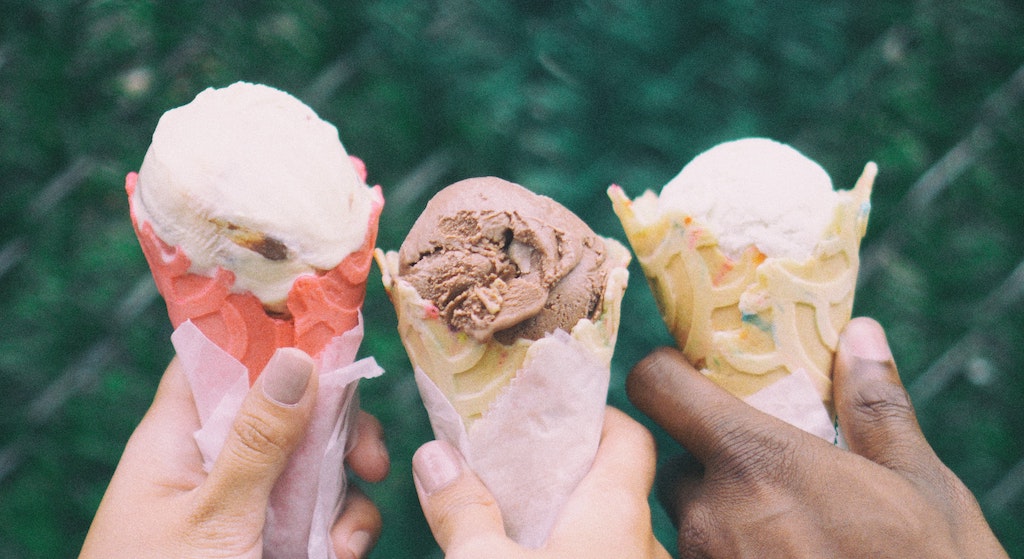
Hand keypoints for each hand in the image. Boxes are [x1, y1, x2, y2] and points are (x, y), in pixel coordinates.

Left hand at [80, 348, 389, 558]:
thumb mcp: (213, 516)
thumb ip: (258, 439)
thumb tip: (295, 355)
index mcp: (176, 439)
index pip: (218, 358)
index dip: (268, 335)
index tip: (329, 327)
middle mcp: (214, 462)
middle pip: (286, 408)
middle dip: (336, 427)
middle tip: (369, 454)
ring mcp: (247, 502)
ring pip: (314, 462)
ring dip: (345, 489)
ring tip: (348, 535)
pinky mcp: (273, 538)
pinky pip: (322, 511)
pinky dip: (343, 528)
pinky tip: (343, 552)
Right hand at [412, 407, 670, 558]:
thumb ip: (462, 509)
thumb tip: (434, 455)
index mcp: (619, 510)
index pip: (629, 436)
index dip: (594, 416)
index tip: (549, 413)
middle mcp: (646, 544)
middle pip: (617, 487)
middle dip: (566, 476)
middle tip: (515, 472)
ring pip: (613, 537)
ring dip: (571, 526)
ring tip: (516, 526)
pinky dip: (577, 553)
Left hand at [627, 317, 1007, 557]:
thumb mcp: (920, 488)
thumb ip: (875, 408)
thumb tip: (859, 337)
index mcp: (756, 461)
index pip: (658, 388)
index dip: (668, 374)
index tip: (695, 376)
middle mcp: (712, 514)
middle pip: (677, 463)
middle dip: (713, 462)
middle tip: (772, 475)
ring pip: (689, 521)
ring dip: (724, 516)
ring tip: (791, 531)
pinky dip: (731, 556)